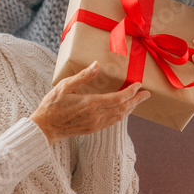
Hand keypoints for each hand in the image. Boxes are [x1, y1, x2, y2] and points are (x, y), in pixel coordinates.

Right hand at [30, 62, 150, 143]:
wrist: (45, 127)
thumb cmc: (52, 105)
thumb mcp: (64, 86)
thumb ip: (82, 76)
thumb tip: (96, 64)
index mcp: (91, 104)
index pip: (118, 98)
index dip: (131, 92)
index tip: (139, 85)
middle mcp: (97, 116)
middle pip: (123, 108)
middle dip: (136, 100)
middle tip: (147, 94)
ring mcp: (96, 124)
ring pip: (119, 116)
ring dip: (131, 108)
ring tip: (138, 101)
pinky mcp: (93, 129)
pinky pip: (112, 122)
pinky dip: (121, 115)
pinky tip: (123, 111)